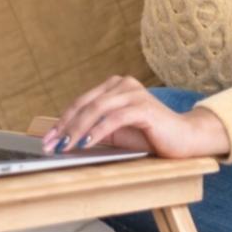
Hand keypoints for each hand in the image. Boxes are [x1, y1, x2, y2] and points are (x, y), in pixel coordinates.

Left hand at [41, 75, 229, 158]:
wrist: (184, 139)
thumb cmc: (150, 135)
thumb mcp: (116, 131)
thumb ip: (94, 129)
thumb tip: (64, 139)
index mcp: (115, 86)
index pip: (81, 102)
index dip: (62, 121)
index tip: (48, 139)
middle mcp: (123, 85)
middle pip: (85, 104)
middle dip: (64, 127)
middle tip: (51, 145)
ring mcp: (134, 94)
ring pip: (96, 110)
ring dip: (77, 130)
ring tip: (65, 147)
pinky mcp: (144, 107)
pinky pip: (114, 119)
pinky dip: (97, 131)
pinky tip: (86, 143)